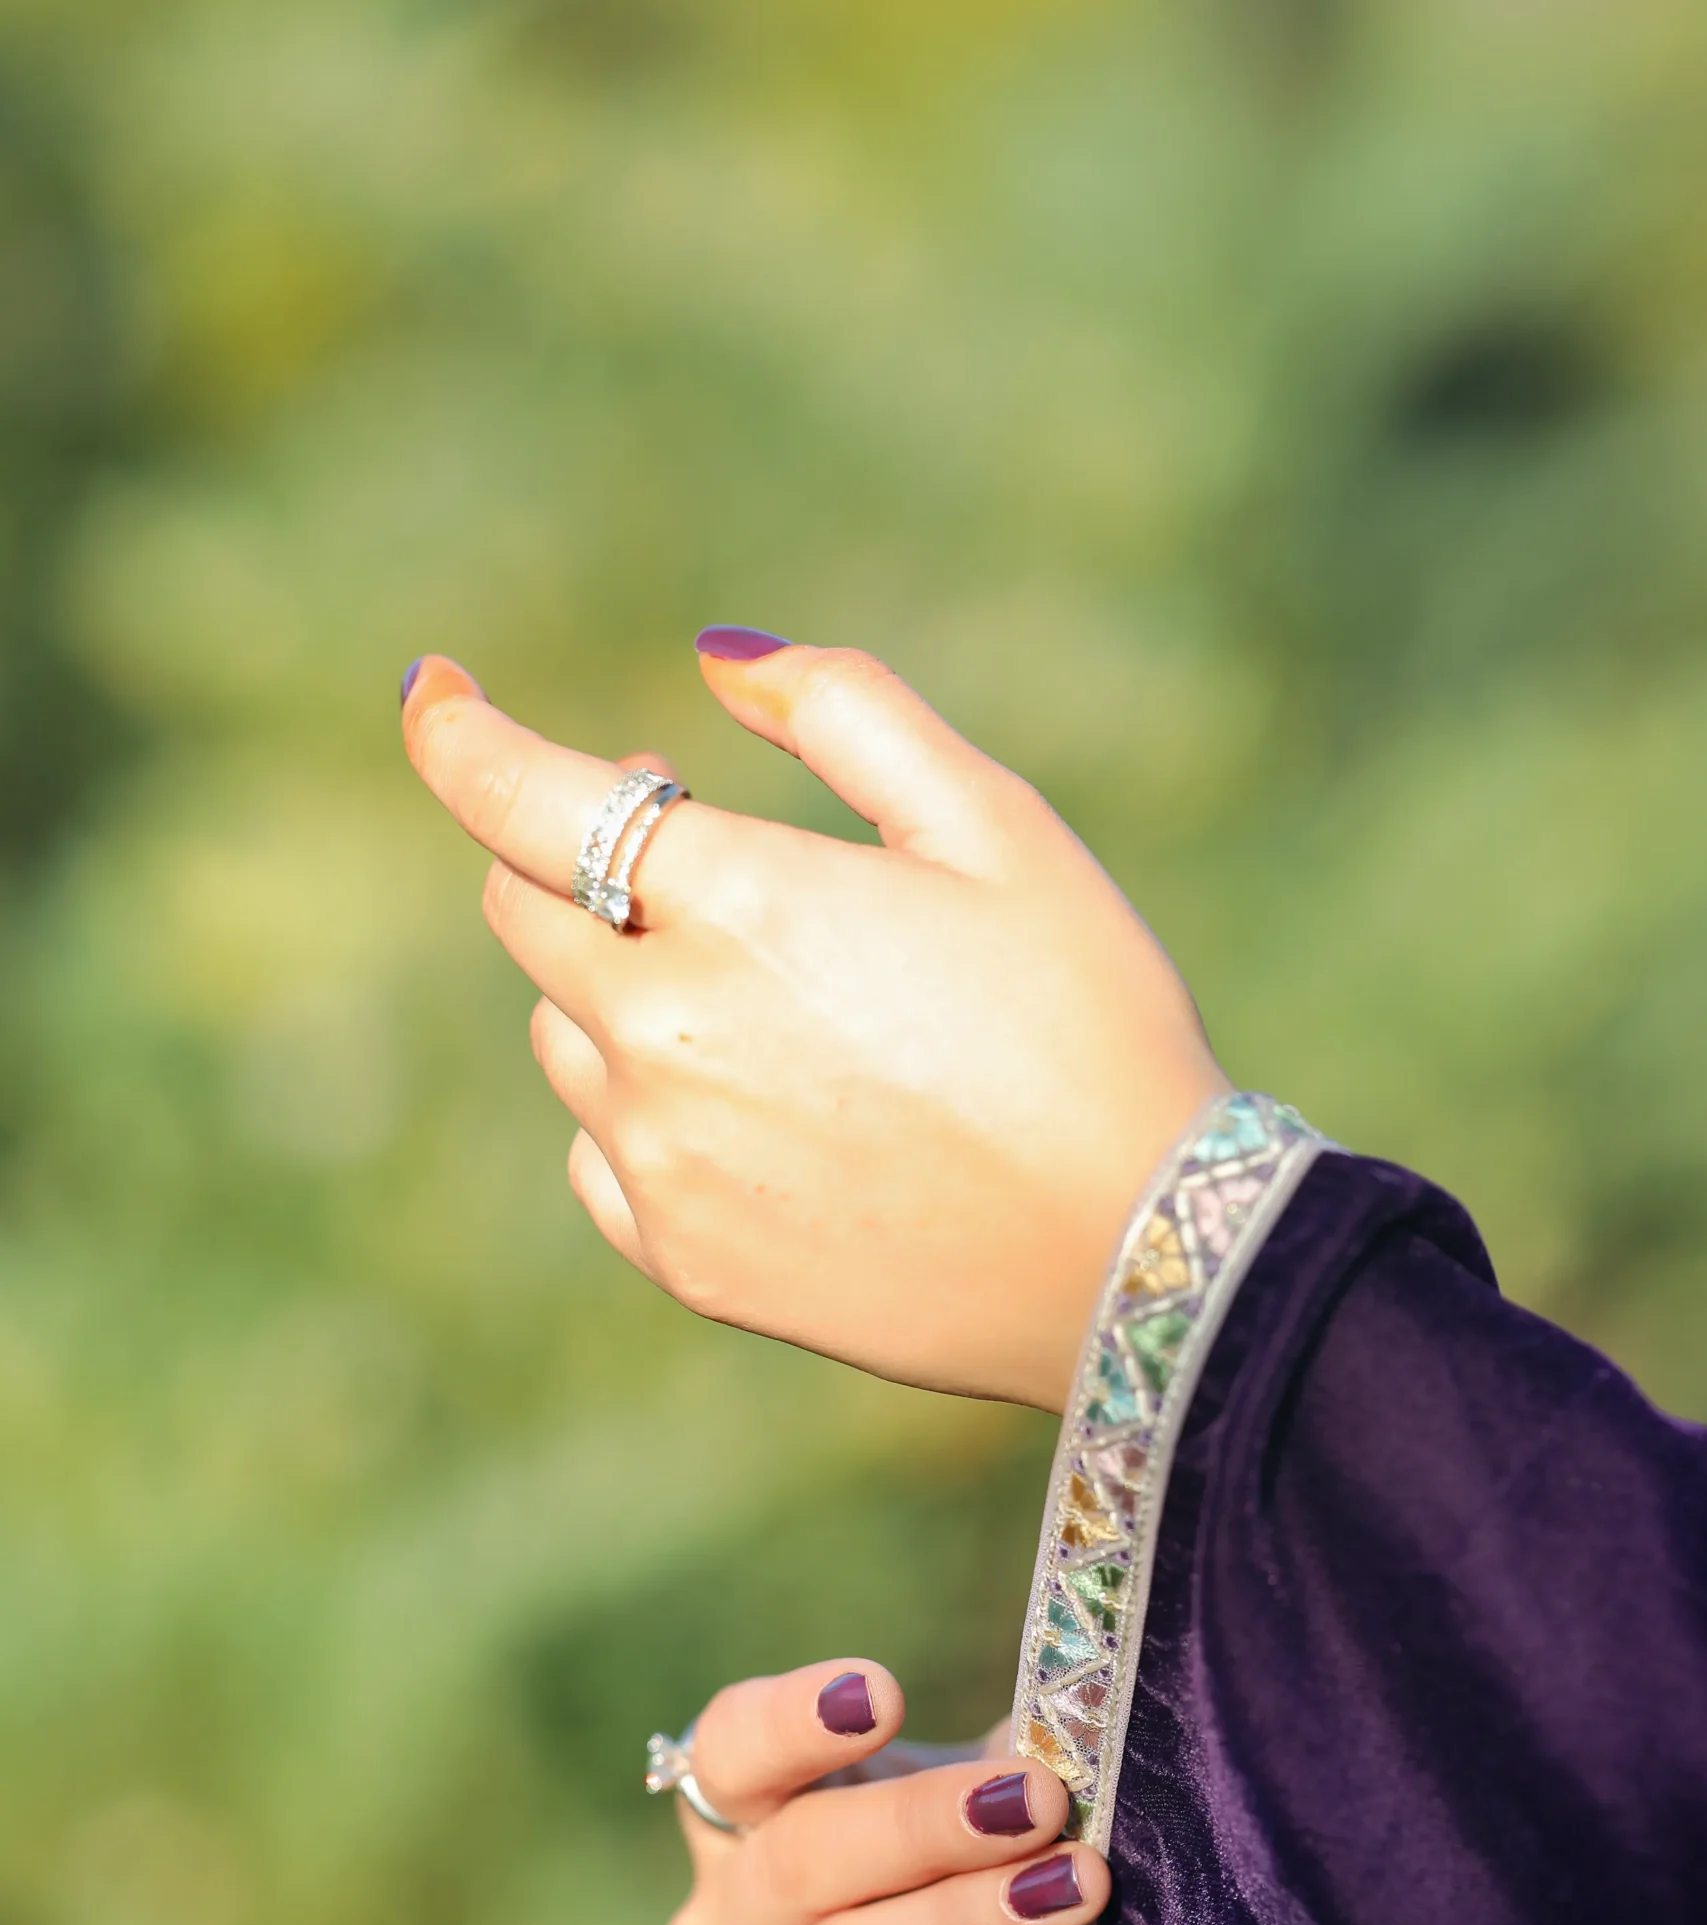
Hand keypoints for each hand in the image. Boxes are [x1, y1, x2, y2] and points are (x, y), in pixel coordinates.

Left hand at [401, 636, 1224, 1408]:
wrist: (1139, 1257)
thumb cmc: (1087, 1022)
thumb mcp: (999, 826)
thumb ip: (847, 711)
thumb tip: (716, 659)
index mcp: (739, 902)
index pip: (516, 798)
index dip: (454, 730)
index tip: (434, 688)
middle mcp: (666, 1034)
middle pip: (526, 911)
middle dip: (578, 851)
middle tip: (694, 846)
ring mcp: (664, 1159)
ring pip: (564, 1036)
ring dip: (620, 988)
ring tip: (771, 1004)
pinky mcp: (683, 1259)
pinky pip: (599, 1154)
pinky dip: (641, 1110)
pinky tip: (758, 1113)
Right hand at [663, 1656, 1219, 1924]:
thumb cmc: (1015, 1886)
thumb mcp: (1004, 1809)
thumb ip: (1010, 1762)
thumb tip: (1066, 1713)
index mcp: (749, 1821)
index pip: (726, 1754)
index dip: (789, 1722)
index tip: (885, 1695)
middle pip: (793, 1861)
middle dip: (919, 1826)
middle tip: (1037, 1800)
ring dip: (961, 1922)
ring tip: (1074, 1888)